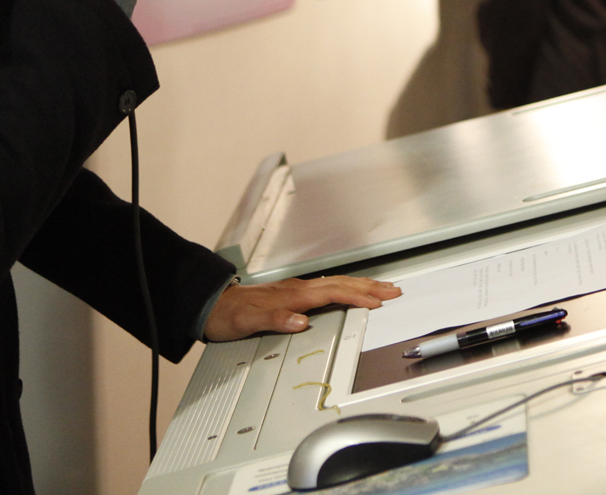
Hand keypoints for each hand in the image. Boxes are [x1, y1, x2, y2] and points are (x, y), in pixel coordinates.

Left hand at [203, 276, 401, 342]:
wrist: (211, 305)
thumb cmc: (228, 316)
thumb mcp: (247, 322)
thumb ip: (275, 320)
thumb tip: (301, 322)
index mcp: (292, 296)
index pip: (333, 293)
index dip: (357, 297)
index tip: (377, 302)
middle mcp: (297, 289)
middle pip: (341, 284)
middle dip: (369, 286)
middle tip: (394, 290)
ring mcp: (296, 289)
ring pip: (336, 283)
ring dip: (361, 285)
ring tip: (381, 288)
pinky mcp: (293, 293)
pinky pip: (328, 287)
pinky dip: (346, 287)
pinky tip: (350, 290)